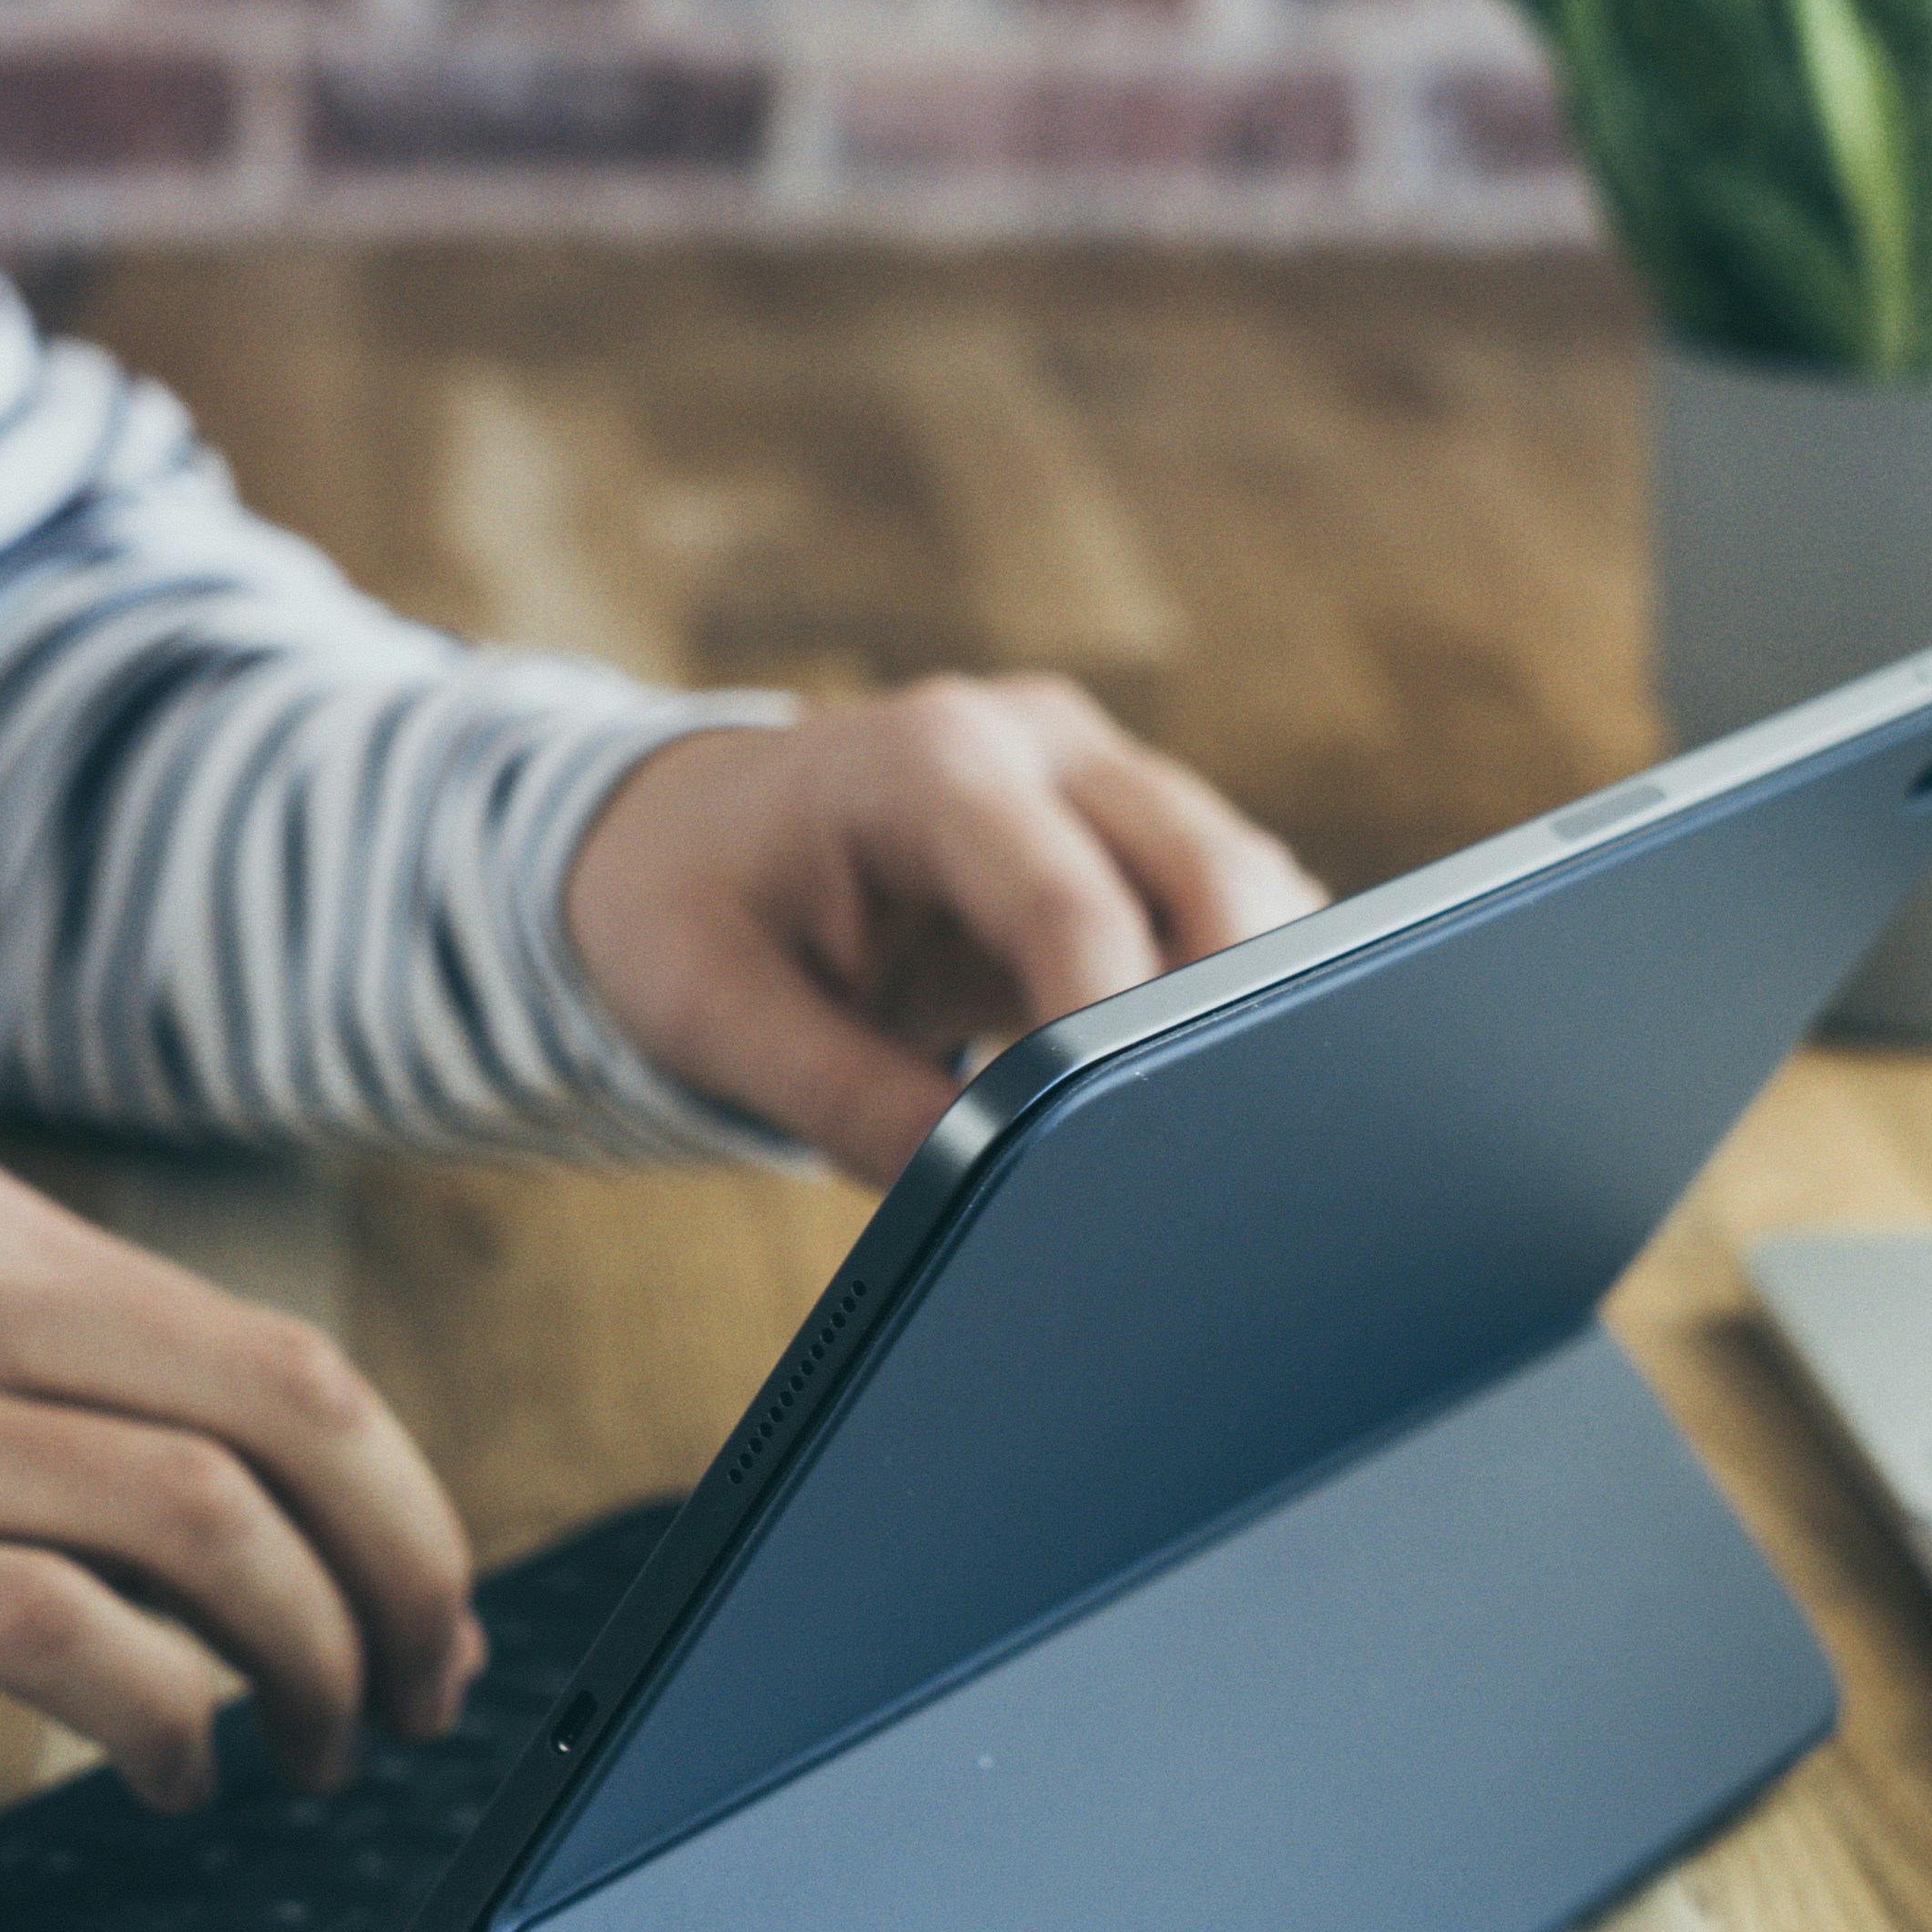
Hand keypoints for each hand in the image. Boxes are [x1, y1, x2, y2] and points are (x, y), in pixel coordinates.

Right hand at [0, 1158, 476, 1808]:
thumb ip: (17, 1375)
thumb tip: (220, 1501)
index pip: (272, 1353)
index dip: (396, 1494)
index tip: (426, 1604)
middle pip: (286, 1419)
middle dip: (401, 1572)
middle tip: (427, 1694)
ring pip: (205, 1523)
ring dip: (308, 1658)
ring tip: (319, 1752)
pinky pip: (76, 1636)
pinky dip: (170, 1718)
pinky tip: (179, 1774)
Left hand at [565, 675, 1324, 1179]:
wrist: (685, 836)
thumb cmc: (687, 909)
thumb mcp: (713, 1015)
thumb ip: (845, 1101)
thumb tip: (976, 1192)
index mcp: (926, 760)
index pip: (1068, 902)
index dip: (1108, 1032)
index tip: (1120, 1151)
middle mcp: (1033, 739)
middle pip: (1206, 866)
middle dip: (1223, 1008)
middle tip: (1205, 1148)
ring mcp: (1096, 772)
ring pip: (1245, 875)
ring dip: (1245, 994)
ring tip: (1209, 1126)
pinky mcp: (1128, 826)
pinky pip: (1228, 897)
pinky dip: (1236, 983)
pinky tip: (1206, 1077)